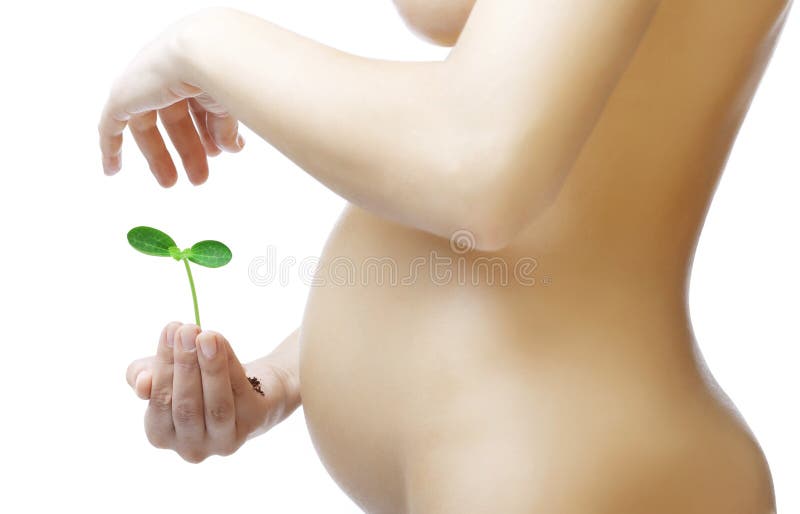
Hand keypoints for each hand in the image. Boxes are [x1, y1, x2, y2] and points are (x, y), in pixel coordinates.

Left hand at [98, 10, 244, 185]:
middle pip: (173, 118)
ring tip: (172, 183)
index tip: (217, 154)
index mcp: (192, 69)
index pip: (197, 105)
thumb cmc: (225, 71)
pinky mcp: (122, 96)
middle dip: (187, 149)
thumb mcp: (228, 105)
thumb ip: (225, 126)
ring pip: (148, 125)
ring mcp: (142, 82)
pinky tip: (112, 170)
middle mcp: (165, 73)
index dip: (207, 133)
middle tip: (199, 178)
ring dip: (160, 155)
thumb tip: (232, 148)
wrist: (206, 53)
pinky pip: (110, 125)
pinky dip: (111, 147)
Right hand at [126, 322, 289, 462]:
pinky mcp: (253, 423)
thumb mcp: (165, 373)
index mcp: (162, 436)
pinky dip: (231, 364)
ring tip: (207, 336)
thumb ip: (142, 375)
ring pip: (216, 406)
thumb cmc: (196, 380)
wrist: (248, 385)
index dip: (163, 368)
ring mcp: (224, 440)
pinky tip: (221, 341)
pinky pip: (241, 393)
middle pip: (186, 407)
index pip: (160, 403)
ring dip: (211, 368)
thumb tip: (142, 382)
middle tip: (186, 330)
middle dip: (185, 365)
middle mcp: (192, 448)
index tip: (169, 330)